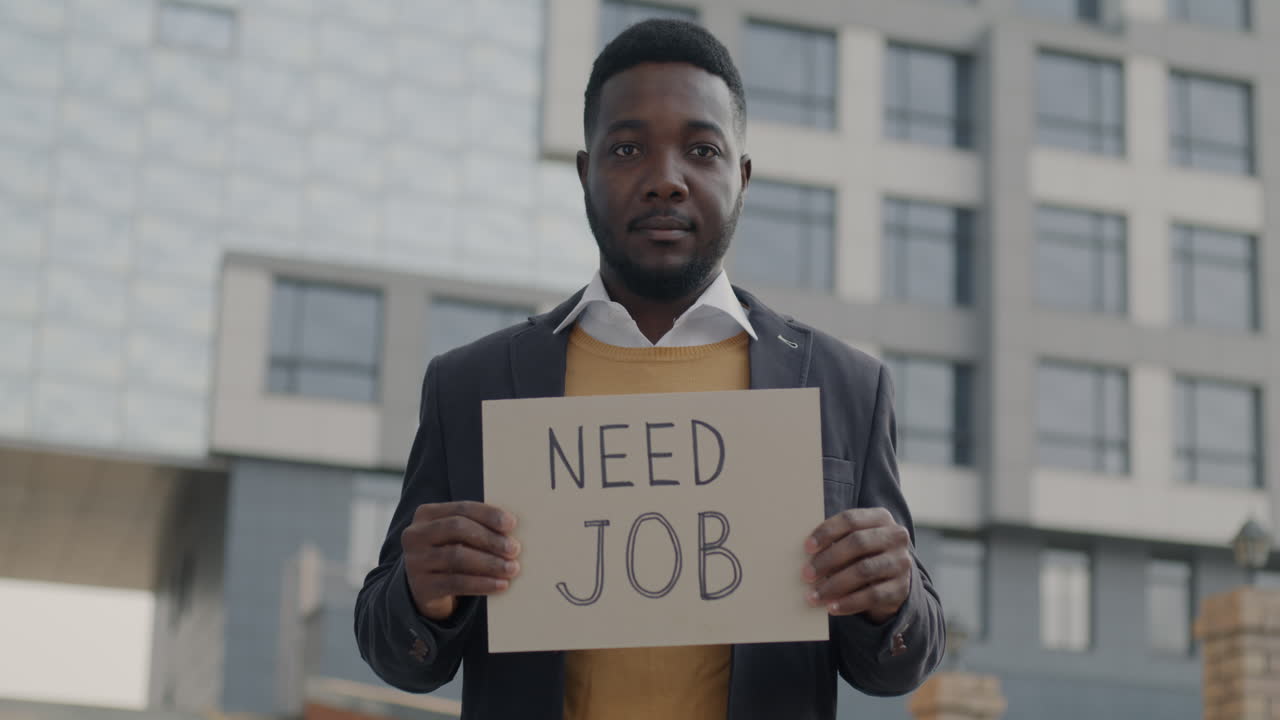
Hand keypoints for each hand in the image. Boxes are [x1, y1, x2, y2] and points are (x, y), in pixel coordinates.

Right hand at [401, 501, 521, 620]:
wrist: (426, 590)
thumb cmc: (450, 554)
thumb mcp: (456, 537)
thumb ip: (476, 527)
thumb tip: (511, 529)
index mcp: (425, 514)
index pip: (461, 508)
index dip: (488, 514)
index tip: (512, 524)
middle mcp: (415, 535)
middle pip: (457, 528)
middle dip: (490, 538)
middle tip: (514, 549)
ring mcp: (415, 561)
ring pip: (457, 557)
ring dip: (490, 563)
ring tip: (512, 569)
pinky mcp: (421, 587)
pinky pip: (456, 583)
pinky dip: (482, 584)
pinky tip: (501, 585)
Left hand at [803, 507, 911, 622]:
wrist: (891, 581)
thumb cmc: (861, 555)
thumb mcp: (852, 542)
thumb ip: (835, 541)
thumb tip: (806, 553)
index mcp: (881, 518)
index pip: (851, 519)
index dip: (827, 532)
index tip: (806, 547)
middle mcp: (896, 536)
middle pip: (858, 543)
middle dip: (828, 559)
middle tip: (806, 574)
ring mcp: (901, 562)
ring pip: (864, 570)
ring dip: (834, 585)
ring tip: (813, 596)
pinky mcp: (902, 588)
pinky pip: (873, 596)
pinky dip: (849, 603)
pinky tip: (832, 608)